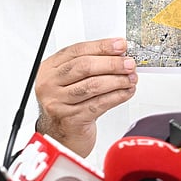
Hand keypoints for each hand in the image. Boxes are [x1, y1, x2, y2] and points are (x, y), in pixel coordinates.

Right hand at [34, 37, 137, 156]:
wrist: (60, 135)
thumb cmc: (68, 104)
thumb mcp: (71, 81)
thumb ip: (89, 66)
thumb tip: (118, 54)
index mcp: (50, 69)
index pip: (77, 51)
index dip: (101, 46)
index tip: (120, 45)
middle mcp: (50, 84)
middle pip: (84, 67)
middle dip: (111, 63)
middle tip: (129, 63)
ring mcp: (58, 103)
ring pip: (92, 85)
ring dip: (116, 80)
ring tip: (131, 78)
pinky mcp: (71, 119)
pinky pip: (98, 104)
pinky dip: (116, 97)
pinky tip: (126, 92)